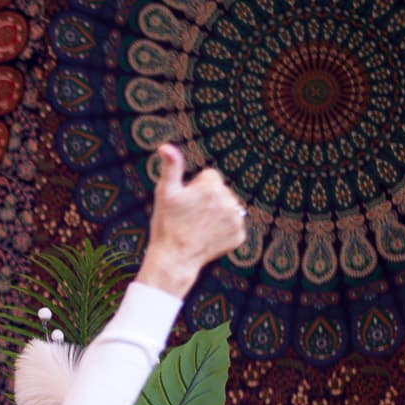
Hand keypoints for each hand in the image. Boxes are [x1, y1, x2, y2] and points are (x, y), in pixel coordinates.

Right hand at [136, 143, 247, 297]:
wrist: (174, 258)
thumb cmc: (166, 224)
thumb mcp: (165, 193)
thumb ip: (171, 167)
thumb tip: (165, 146)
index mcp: (213, 186)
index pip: (210, 177)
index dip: (195, 187)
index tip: (186, 202)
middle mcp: (229, 200)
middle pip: (221, 192)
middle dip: (208, 200)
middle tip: (190, 216)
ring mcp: (237, 220)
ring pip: (228, 207)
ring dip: (217, 213)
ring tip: (199, 227)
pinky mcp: (240, 235)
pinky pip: (233, 225)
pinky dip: (223, 230)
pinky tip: (208, 236)